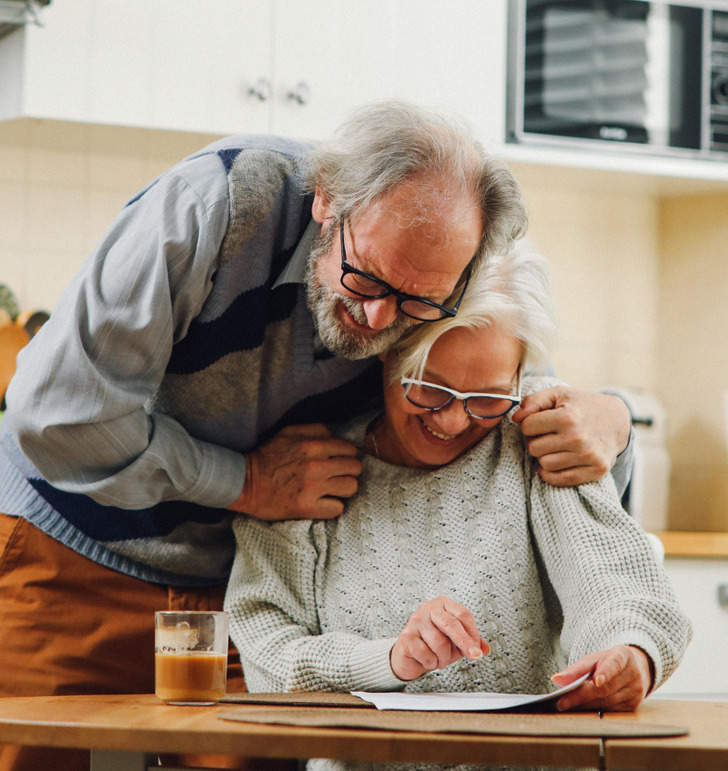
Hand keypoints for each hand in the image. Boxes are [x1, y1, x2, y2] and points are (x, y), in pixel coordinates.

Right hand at [228, 424, 361, 520]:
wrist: (245, 482)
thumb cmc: (268, 456)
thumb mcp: (289, 432)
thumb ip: (316, 430)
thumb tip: (336, 437)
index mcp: (314, 445)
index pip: (351, 449)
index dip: (346, 455)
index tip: (338, 461)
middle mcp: (317, 465)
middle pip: (355, 469)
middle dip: (348, 471)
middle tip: (336, 476)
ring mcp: (314, 487)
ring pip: (351, 488)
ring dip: (343, 489)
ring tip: (331, 489)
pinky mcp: (307, 507)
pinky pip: (338, 508)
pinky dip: (332, 506)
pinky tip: (323, 502)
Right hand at [390, 596, 489, 681]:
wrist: (409, 656)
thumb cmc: (433, 645)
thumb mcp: (455, 642)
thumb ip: (471, 642)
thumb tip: (485, 648)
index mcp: (443, 604)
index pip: (462, 614)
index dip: (472, 632)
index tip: (478, 649)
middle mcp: (429, 608)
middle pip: (451, 623)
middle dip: (464, 642)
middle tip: (474, 655)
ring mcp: (416, 620)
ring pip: (439, 642)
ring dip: (444, 658)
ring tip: (440, 659)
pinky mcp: (406, 636)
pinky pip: (426, 654)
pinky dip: (431, 663)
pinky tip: (428, 660)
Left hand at [511, 386, 630, 486]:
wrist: (617, 420)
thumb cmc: (582, 405)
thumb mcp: (559, 394)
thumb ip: (533, 401)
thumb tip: (516, 418)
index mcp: (567, 417)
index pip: (527, 427)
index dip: (529, 424)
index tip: (539, 422)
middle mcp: (577, 438)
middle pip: (534, 448)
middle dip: (536, 441)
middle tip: (548, 435)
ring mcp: (588, 456)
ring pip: (545, 465)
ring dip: (545, 456)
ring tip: (555, 446)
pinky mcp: (596, 470)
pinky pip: (561, 480)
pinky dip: (553, 474)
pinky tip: (556, 462)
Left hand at [551, 645, 653, 711]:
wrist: (636, 668)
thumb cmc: (609, 662)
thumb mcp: (594, 659)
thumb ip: (577, 669)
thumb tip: (556, 679)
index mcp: (623, 656)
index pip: (614, 664)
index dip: (606, 672)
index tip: (596, 681)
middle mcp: (633, 674)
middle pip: (605, 688)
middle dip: (581, 695)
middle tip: (562, 702)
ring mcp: (636, 691)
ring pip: (607, 702)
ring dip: (585, 705)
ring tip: (567, 706)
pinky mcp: (633, 705)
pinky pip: (610, 710)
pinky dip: (594, 710)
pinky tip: (581, 710)